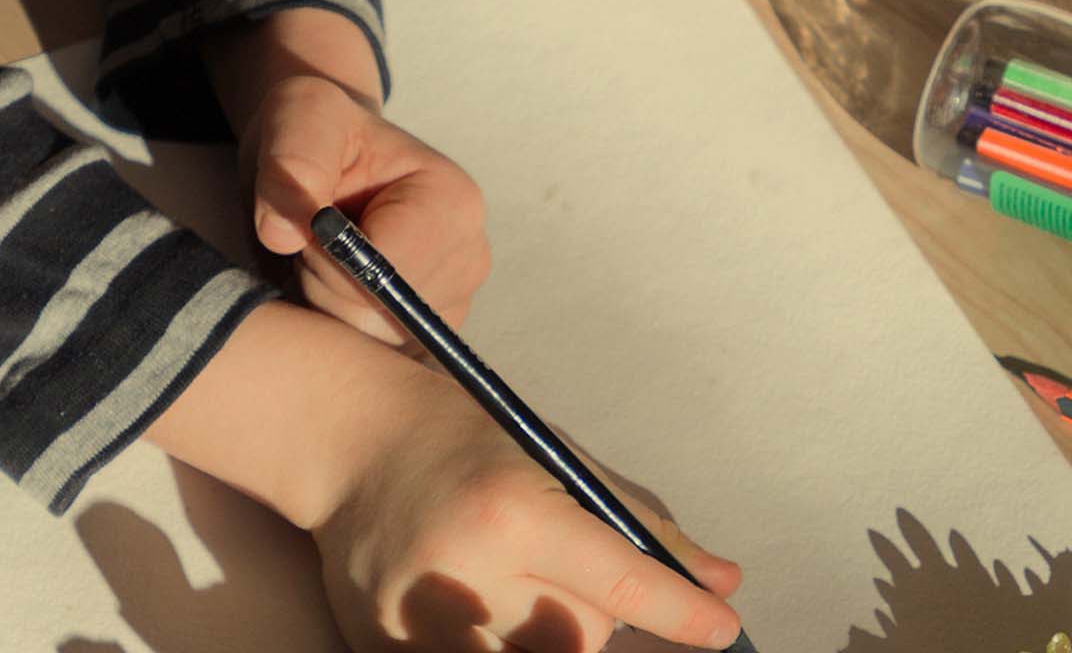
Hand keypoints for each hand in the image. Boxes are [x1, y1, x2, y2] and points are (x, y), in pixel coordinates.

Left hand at [244, 72, 489, 346]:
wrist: (322, 160)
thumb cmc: (317, 131)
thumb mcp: (299, 116)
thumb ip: (292, 160)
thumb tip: (280, 232)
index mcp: (454, 203)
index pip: (388, 271)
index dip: (330, 260)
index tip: (309, 227)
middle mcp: (470, 260)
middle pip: (382, 317)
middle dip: (326, 288)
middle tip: (311, 244)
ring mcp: (451, 304)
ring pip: (372, 345)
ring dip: (328, 311)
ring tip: (321, 262)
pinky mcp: (426, 336)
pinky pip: (372, 360)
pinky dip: (338, 334)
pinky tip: (331, 291)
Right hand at [316, 358, 747, 652]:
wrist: (347, 440)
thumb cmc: (465, 438)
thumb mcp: (556, 458)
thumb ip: (640, 523)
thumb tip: (724, 583)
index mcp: (515, 512)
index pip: (620, 583)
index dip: (680, 613)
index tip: (722, 631)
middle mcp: (469, 571)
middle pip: (581, 638)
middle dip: (590, 612)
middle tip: (551, 563)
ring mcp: (419, 622)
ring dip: (542, 636)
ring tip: (509, 584)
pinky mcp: (386, 650)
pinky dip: (493, 642)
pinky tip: (471, 602)